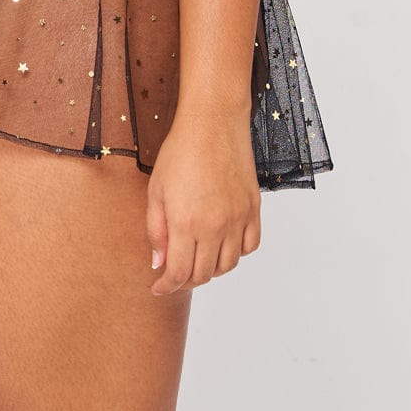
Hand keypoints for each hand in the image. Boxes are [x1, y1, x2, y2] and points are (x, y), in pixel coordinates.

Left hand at [146, 99, 261, 294]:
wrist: (213, 122)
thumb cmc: (180, 151)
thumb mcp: (156, 190)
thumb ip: (156, 230)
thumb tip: (158, 263)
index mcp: (185, 223)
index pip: (178, 273)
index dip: (166, 287)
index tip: (158, 288)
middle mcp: (214, 226)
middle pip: (203, 274)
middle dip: (185, 279)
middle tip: (175, 272)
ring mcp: (237, 219)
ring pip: (228, 265)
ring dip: (211, 269)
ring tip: (198, 258)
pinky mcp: (253, 209)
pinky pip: (249, 246)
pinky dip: (237, 253)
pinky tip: (223, 244)